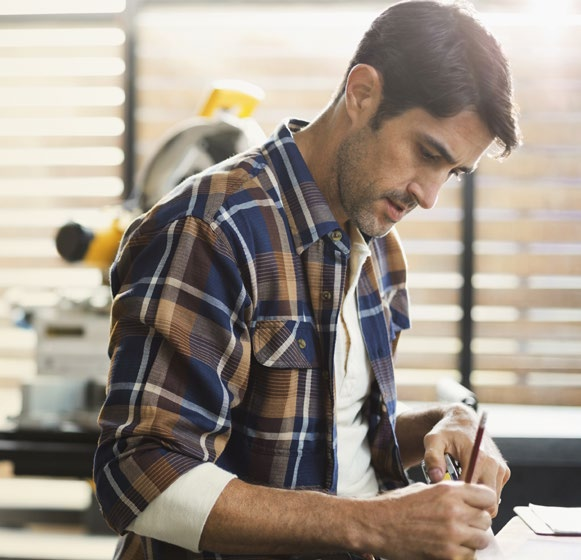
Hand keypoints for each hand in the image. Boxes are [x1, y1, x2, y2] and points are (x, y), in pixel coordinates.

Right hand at [364, 481, 494, 558]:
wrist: (378, 524)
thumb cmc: (398, 505)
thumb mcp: (425, 489)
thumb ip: (449, 495)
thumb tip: (468, 503)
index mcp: (449, 490)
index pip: (488, 496)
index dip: (483, 502)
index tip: (477, 507)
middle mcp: (455, 511)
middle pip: (486, 519)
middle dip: (476, 522)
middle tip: (463, 524)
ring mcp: (453, 534)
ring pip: (482, 540)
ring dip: (471, 540)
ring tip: (454, 537)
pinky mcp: (448, 555)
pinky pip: (469, 556)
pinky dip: (462, 554)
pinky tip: (447, 548)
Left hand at [422, 405, 509, 515]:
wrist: (463, 420)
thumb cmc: (446, 431)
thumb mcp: (433, 440)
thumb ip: (432, 458)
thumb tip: (436, 478)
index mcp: (477, 457)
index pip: (474, 494)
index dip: (461, 500)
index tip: (448, 497)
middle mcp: (493, 464)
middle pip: (488, 502)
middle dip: (472, 504)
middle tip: (455, 497)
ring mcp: (501, 469)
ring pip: (493, 500)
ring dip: (478, 499)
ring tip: (460, 487)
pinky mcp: (504, 472)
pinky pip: (496, 492)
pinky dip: (484, 493)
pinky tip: (469, 483)